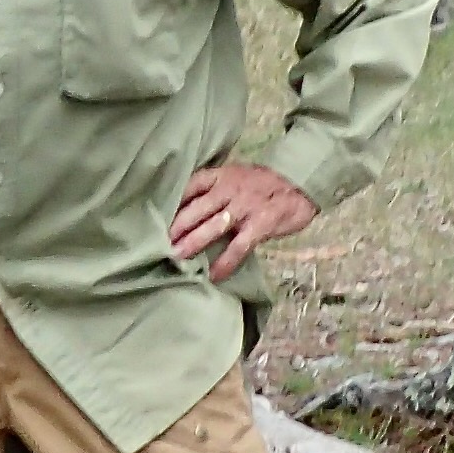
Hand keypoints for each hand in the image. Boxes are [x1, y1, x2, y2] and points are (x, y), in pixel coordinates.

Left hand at [170, 160, 315, 282]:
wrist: (301, 181)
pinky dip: (225, 262)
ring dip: (193, 243)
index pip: (189, 186)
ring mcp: (245, 207)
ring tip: (176, 258)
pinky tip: (213, 275)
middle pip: (195, 209)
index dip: (171, 203)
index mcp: (221, 176)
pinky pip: (239, 246)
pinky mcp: (261, 224)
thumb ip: (214, 188)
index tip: (152, 217)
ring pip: (213, 226)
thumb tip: (186, 208)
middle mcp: (229, 189)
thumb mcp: (236, 176)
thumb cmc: (264, 183)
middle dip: (175, 227)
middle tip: (156, 244)